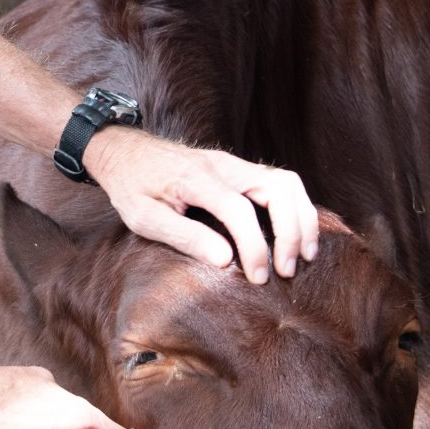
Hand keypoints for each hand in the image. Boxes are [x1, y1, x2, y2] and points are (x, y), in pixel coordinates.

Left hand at [81, 127, 326, 282]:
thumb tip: (225, 260)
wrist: (124, 151)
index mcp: (196, 177)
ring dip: (302, 218)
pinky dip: (296, 208)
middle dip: (291, 231)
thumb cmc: (131, 186)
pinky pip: (280, 184)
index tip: (260, 277)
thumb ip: (185, 236)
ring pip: (287, 183)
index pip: (239, 210)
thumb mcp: (144, 217)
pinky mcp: (240, 169)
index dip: (254, 245)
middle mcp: (223, 165)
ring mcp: (234, 164)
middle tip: (286, 270)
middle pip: (277, 189)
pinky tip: (297, 234)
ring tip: (305, 254)